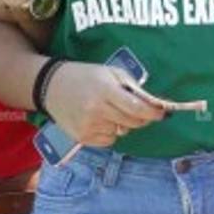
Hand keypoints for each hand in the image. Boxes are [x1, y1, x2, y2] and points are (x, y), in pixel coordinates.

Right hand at [43, 61, 169, 146]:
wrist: (52, 86)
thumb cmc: (86, 76)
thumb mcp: (110, 73)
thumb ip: (133, 88)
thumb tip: (156, 104)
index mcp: (105, 90)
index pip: (137, 108)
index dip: (153, 113)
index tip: (161, 113)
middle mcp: (97, 110)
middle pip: (132, 123)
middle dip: (140, 118)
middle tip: (136, 109)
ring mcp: (89, 125)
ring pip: (121, 132)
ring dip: (122, 124)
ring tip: (109, 110)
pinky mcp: (82, 137)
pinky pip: (109, 140)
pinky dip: (110, 132)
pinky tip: (99, 119)